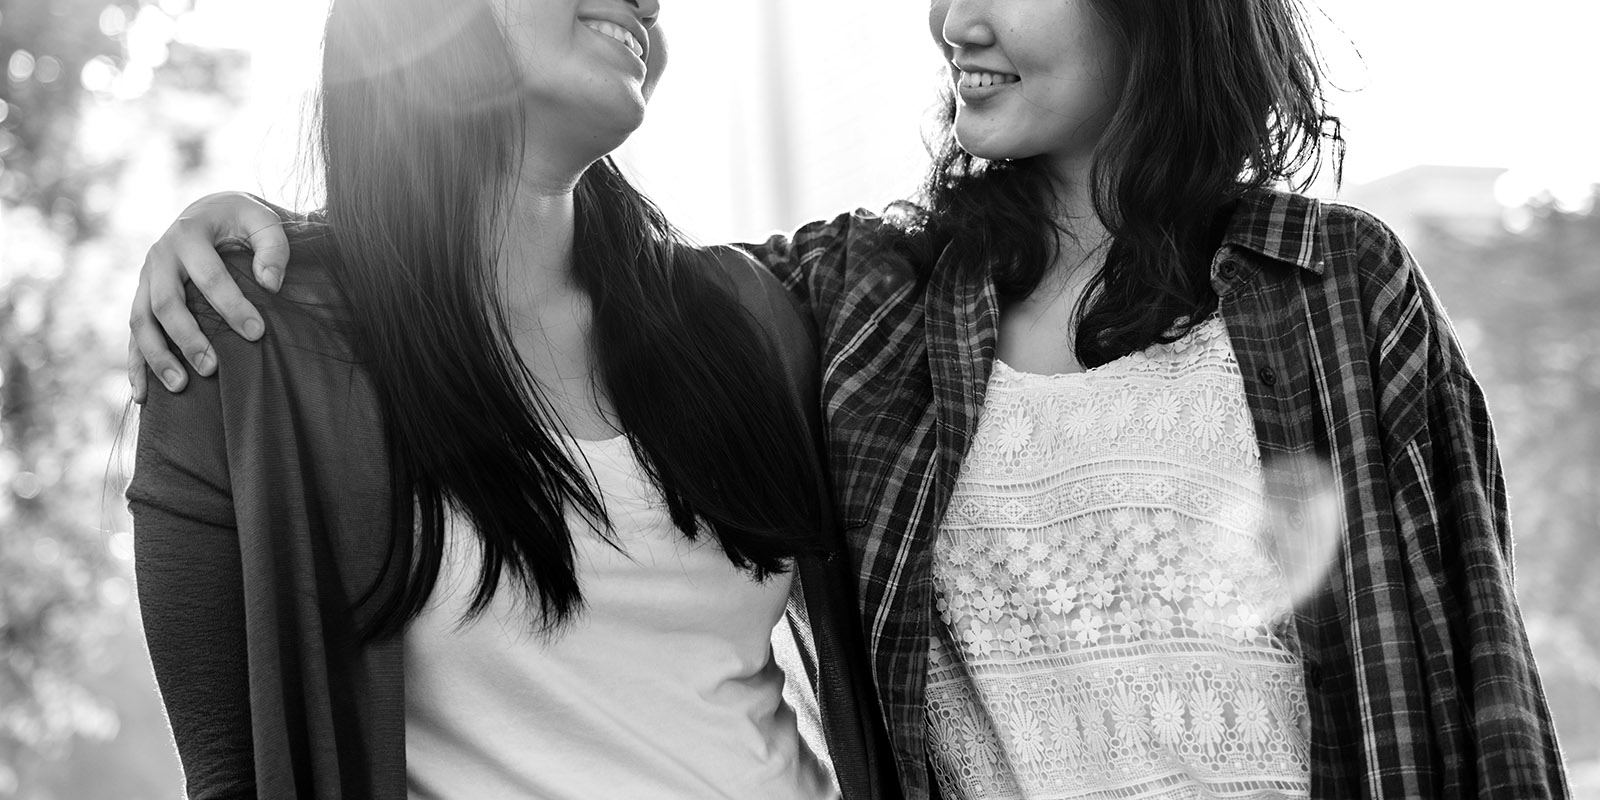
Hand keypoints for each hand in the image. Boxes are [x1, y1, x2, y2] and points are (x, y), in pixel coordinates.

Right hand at [128, 192, 287, 401]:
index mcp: (189, 235)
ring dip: (157, 357)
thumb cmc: (241, 221)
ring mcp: (145, 279)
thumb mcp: (262, 220)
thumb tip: (270, 283)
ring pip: (141, 322)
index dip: (233, 306)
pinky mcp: (142, 298)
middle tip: (213, 368)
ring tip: (180, 388)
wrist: (207, 212)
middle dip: (188, 338)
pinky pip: (133, 334)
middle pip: (166, 303)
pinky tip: (144, 395)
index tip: (257, 333)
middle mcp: (159, 256)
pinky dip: (136, 365)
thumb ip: (273, 247)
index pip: (210, 276)